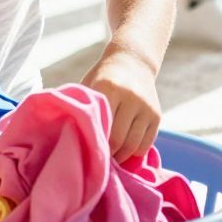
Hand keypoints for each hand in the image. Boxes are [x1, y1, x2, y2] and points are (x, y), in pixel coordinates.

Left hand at [85, 45, 161, 162]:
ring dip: (120, 157)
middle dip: (107, 154)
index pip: (101, 128)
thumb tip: (64, 135)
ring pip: (133, 145)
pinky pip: (146, 144)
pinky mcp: (156, 115)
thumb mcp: (88, 85)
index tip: (86, 152)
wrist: (133, 61)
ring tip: (109, 158)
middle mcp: (131, 96)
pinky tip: (123, 151)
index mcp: (109, 87)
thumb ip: (81, 108)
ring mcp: (146, 106)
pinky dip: (134, 153)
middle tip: (96, 160)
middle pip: (117, 140)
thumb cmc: (102, 78)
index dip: (93, 145)